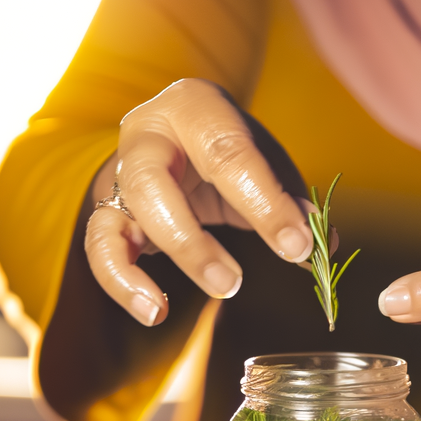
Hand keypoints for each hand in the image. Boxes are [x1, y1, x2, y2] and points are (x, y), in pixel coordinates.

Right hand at [84, 79, 312, 325]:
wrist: (178, 141)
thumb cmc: (226, 150)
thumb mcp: (264, 161)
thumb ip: (290, 200)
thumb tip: (320, 244)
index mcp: (193, 108)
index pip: (225, 153)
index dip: (263, 203)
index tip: (297, 247)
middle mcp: (144, 136)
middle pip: (151, 184)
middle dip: (192, 241)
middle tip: (234, 283)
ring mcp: (118, 177)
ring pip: (114, 219)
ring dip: (150, 269)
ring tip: (185, 304)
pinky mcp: (106, 214)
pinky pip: (100, 251)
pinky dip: (123, 285)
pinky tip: (155, 313)